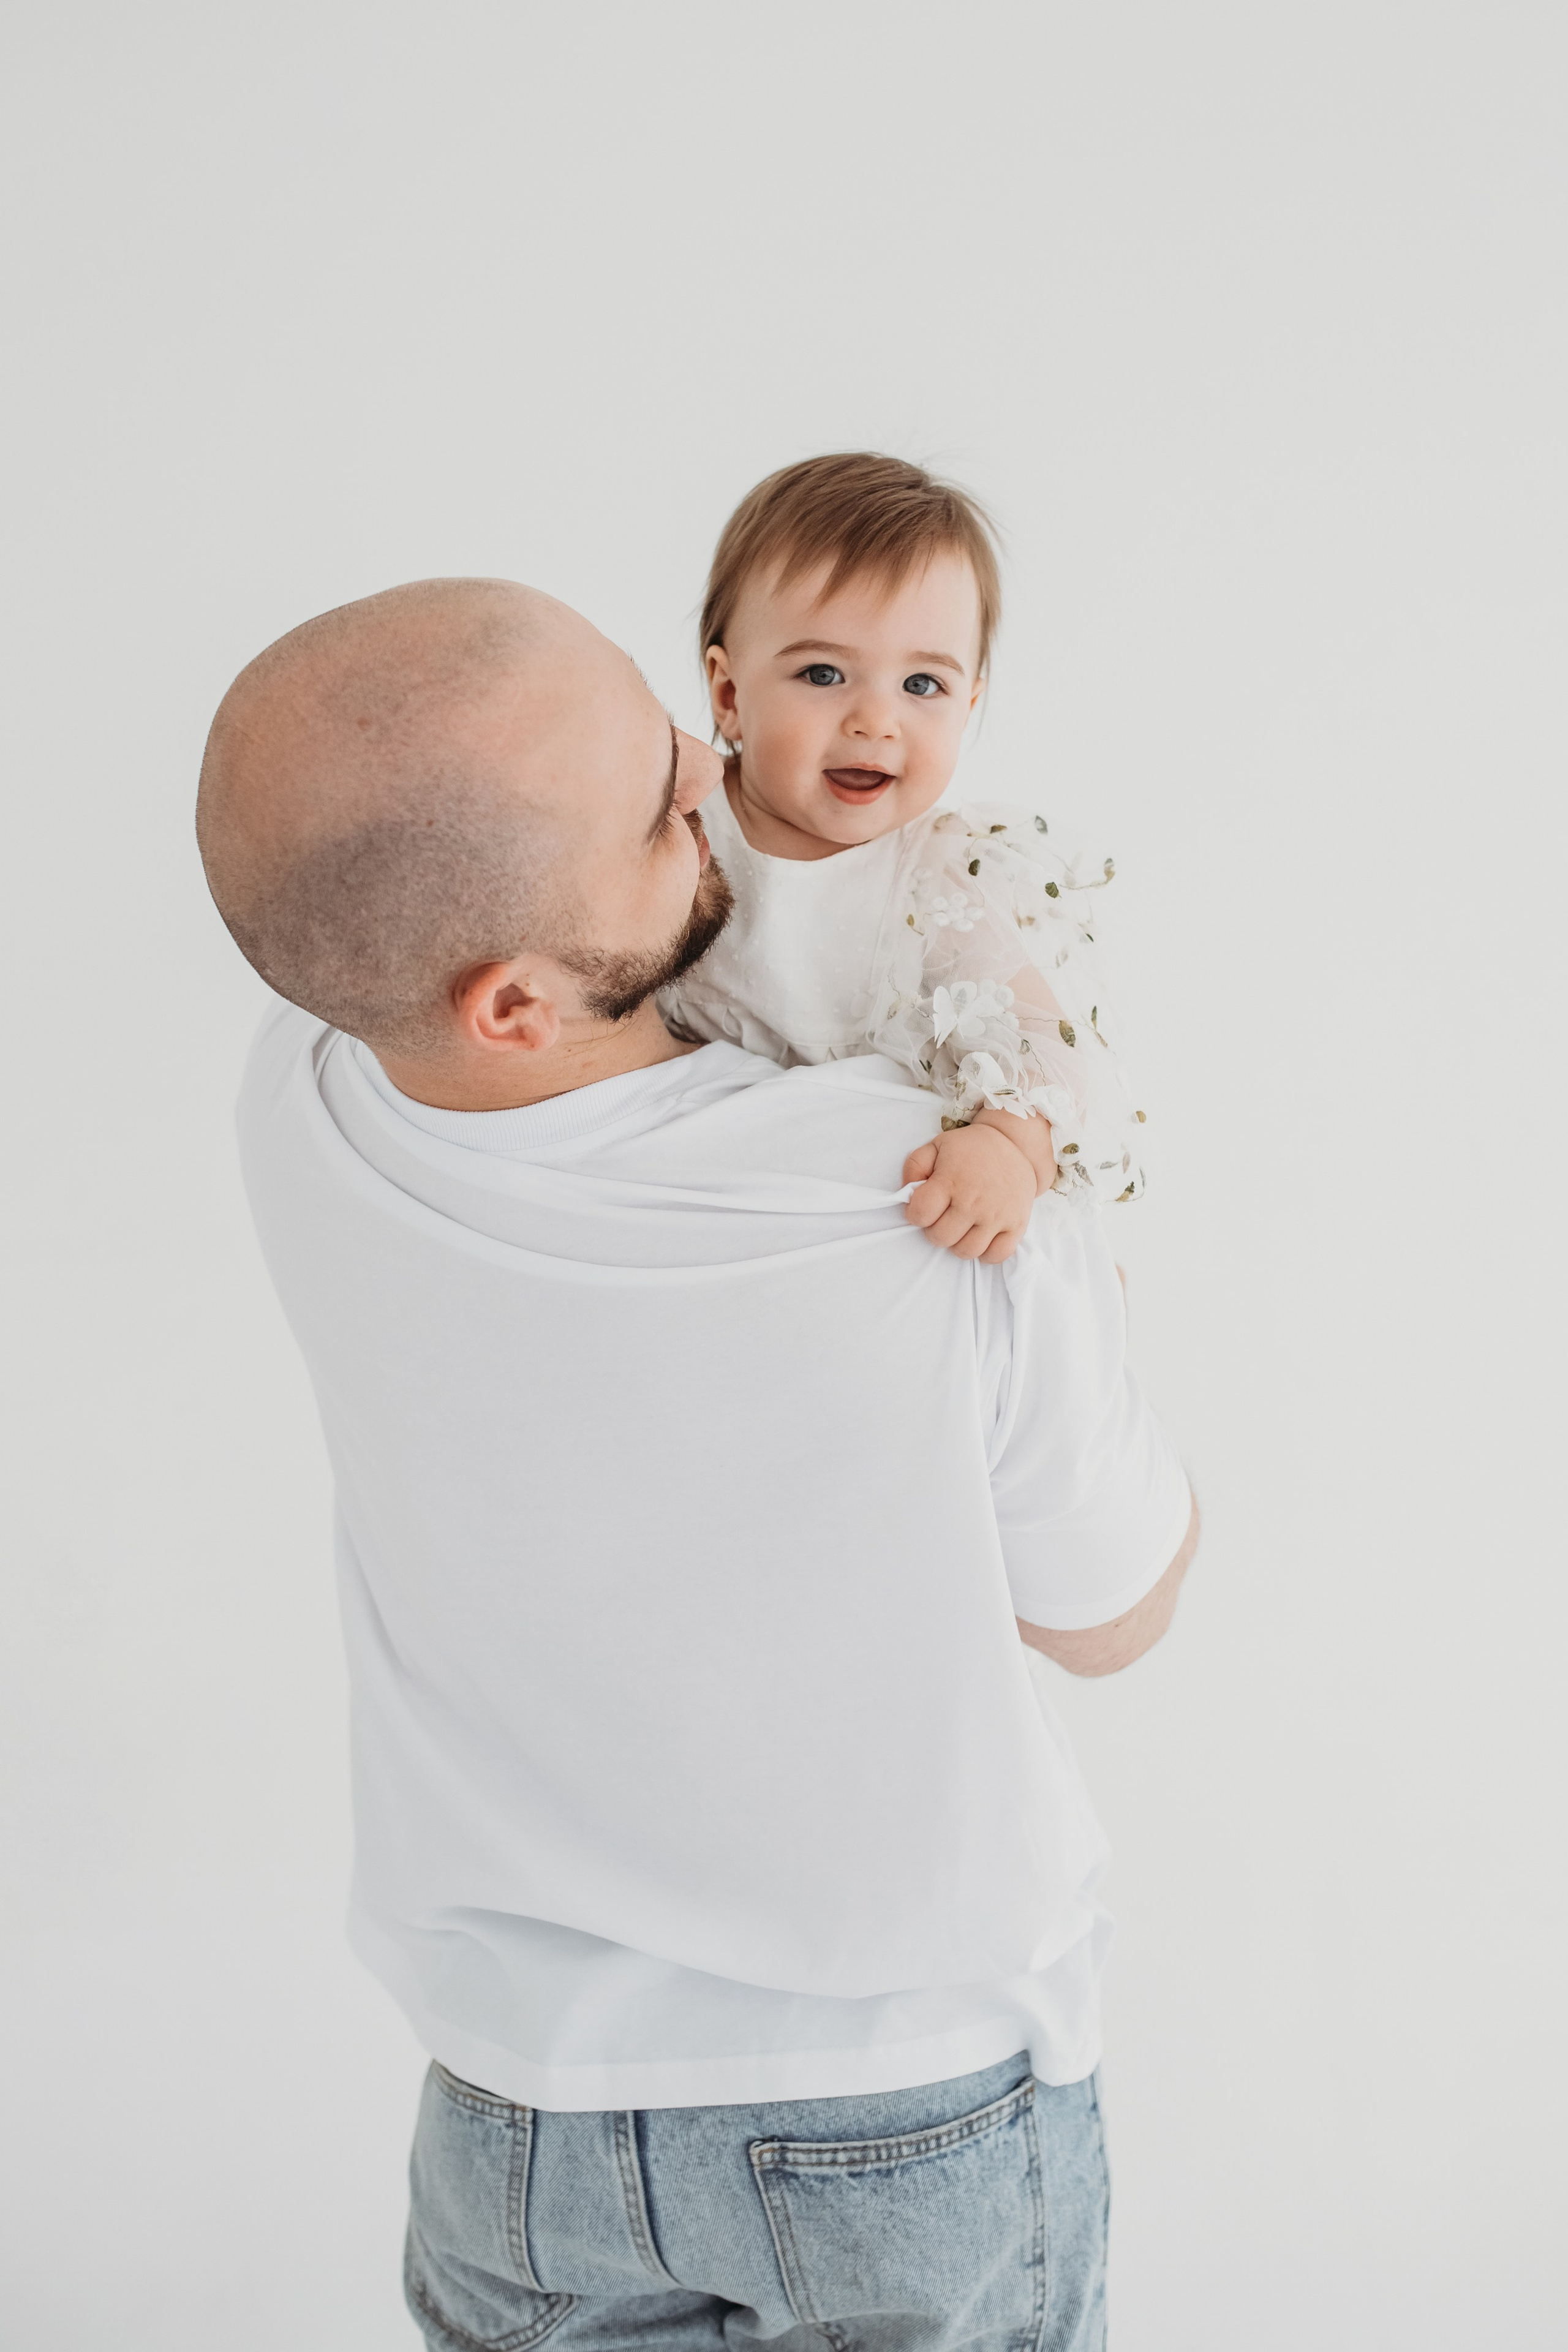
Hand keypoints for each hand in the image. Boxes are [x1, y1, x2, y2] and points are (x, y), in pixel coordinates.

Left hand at [902, 1122, 1037, 1261]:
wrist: (1014, 1144)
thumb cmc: (971, 1148)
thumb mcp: (937, 1146)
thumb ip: (914, 1166)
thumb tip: (907, 1194)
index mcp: (951, 1180)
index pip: (920, 1214)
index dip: (915, 1214)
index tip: (923, 1207)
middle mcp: (974, 1201)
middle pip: (940, 1237)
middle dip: (935, 1229)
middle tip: (943, 1216)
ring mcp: (997, 1215)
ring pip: (966, 1251)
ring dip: (958, 1243)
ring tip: (961, 1227)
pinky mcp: (1016, 1224)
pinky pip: (997, 1255)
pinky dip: (986, 1252)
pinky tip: (981, 1236)